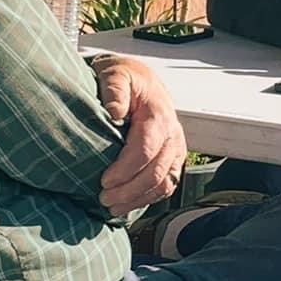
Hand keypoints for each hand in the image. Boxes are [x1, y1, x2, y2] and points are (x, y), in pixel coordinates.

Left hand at [93, 56, 186, 214]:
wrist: (142, 79)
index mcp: (159, 116)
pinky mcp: (174, 159)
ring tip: (113, 207)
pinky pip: (167, 185)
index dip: (125, 170)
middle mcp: (173, 134)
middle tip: (104, 199)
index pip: (146, 150)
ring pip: (164, 184)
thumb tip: (115, 112)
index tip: (104, 181)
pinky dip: (148, 198)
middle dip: (129, 191)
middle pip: (156, 172)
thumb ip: (114, 88)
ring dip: (138, 199)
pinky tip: (128, 204)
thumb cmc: (126, 77)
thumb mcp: (116, 73)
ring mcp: (176, 148)